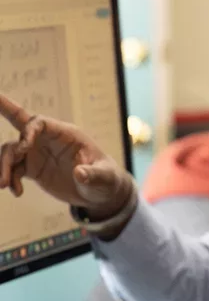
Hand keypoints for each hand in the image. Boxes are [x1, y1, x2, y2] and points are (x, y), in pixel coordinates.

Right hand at [0, 94, 132, 219]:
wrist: (100, 192)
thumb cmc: (107, 179)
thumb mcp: (105, 177)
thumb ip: (93, 175)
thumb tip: (80, 173)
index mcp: (67, 135)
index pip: (40, 123)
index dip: (28, 132)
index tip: (23, 149)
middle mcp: (49, 140)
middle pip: (21, 122)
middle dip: (5, 108)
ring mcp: (39, 153)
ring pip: (11, 151)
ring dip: (4, 165)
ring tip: (5, 184)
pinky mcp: (34, 168)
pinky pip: (14, 169)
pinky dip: (11, 179)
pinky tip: (17, 192)